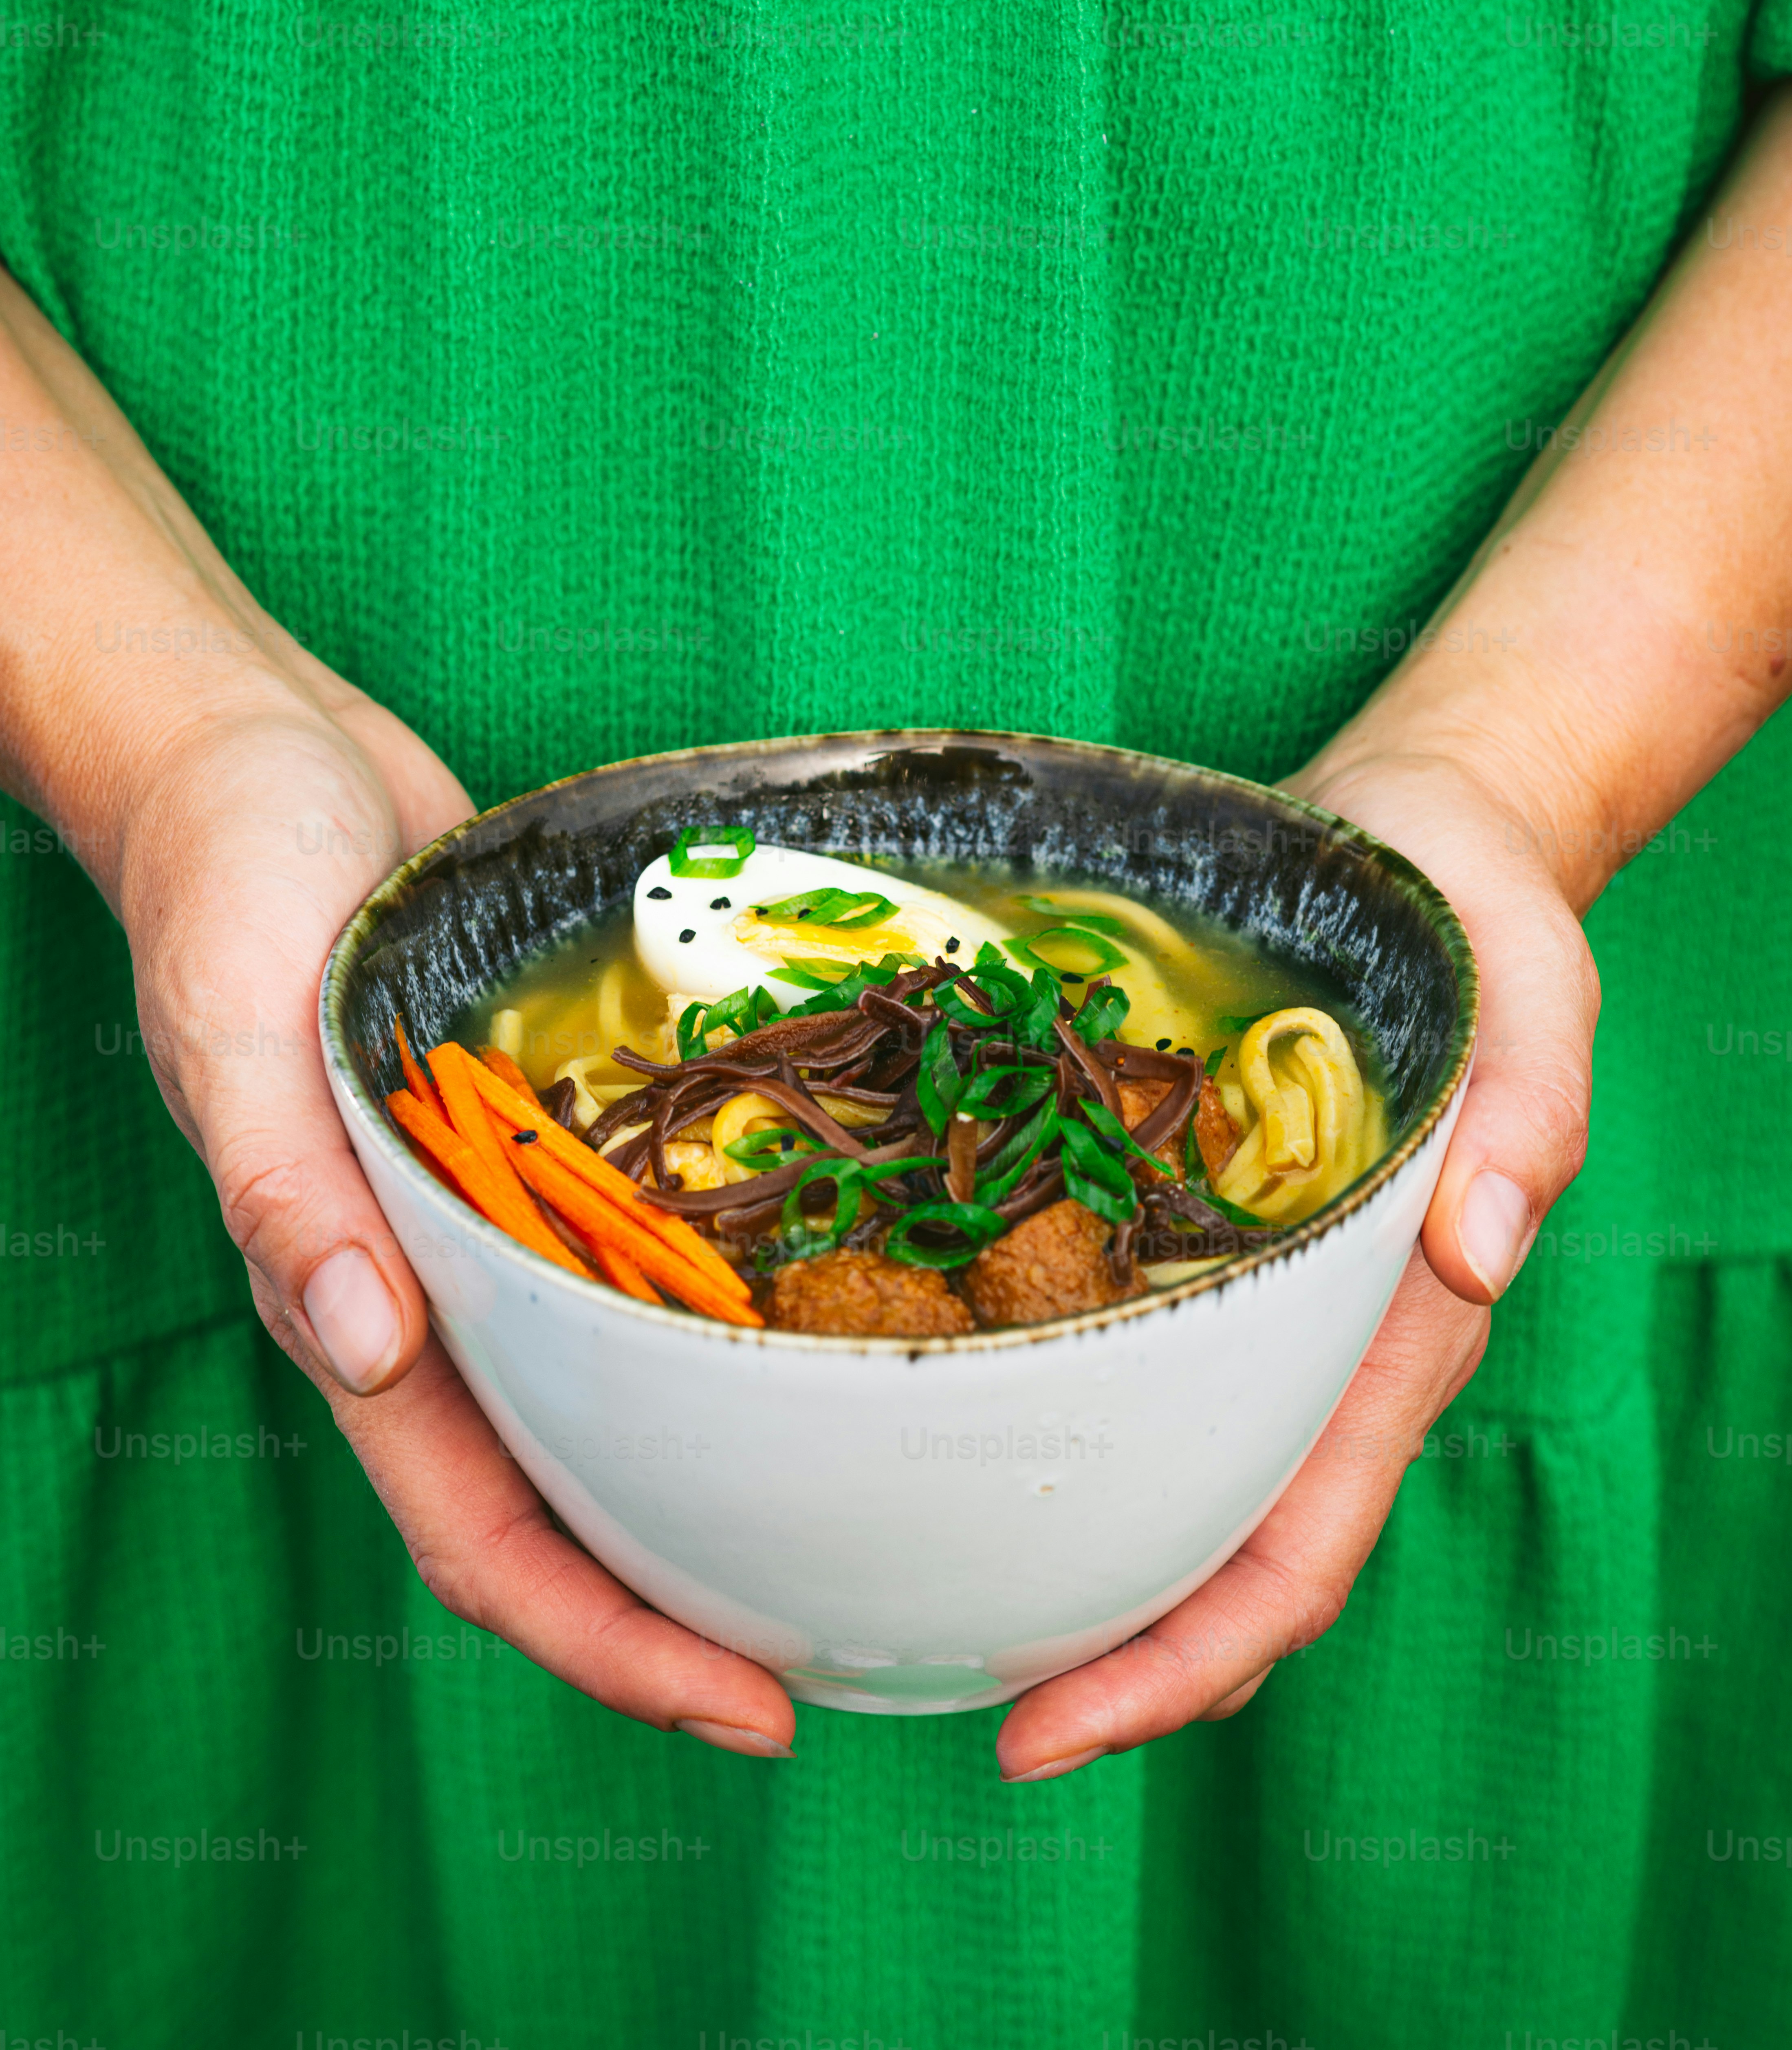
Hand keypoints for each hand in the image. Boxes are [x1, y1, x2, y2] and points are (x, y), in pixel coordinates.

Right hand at [117, 688, 797, 1757]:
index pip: (482, 1536)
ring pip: (613, 1393)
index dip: (604, 1642)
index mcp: (355, 1298)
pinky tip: (821, 1312)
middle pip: (572, 1498)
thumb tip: (361, 1343)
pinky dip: (716, 1312)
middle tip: (841, 1655)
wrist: (255, 753)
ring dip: (712, 1476)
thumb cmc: (225, 874)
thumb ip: (283, 1186)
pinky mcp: (541, 1134)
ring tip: (856, 1524)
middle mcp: (435, 1283)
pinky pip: (637, 1257)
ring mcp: (494, 1217)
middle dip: (688, 1603)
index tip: (742, 1708)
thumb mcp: (235, 1019)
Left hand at [992, 743, 1596, 1779]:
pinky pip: (1117, 1358)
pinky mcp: (1184, 1222)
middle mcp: (1313, 1340)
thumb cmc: (1479, 918)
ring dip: (1066, 1564)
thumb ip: (1528, 1110)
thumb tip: (1480, 1244)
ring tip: (926, 1615)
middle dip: (1104, 1658)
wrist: (1420, 835)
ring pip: (1160, 1478)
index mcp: (1395, 1329)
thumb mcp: (1529, 989)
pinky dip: (1045, 1424)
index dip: (1189, 1659)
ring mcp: (1247, 1291)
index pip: (1299, 1551)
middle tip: (956, 1714)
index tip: (1055, 1728)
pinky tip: (939, 1429)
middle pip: (1212, 1554)